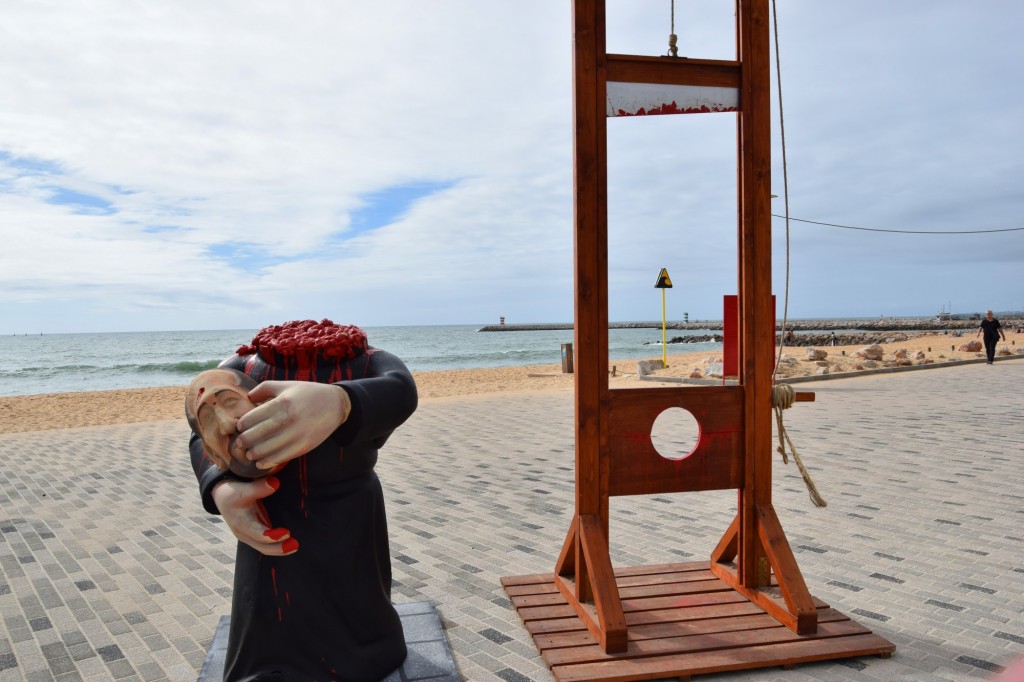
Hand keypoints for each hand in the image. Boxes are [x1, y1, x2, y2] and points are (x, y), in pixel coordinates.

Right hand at [211, 477, 297, 555]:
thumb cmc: (232, 493)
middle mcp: (244, 533)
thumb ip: (259, 487)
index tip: (287, 533)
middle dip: (278, 548)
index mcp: (241, 523)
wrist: (222, 498)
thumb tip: (275, 483)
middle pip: (262, 546)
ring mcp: (249, 536)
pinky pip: (266, 545)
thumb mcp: (243, 489)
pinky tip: (288, 543)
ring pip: (264, 548)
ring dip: (279, 549)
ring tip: (295, 545)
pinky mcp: (254, 534)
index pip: (257, 534)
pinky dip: (276, 545)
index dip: (272, 536)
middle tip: (295, 544)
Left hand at [231, 381, 350, 470]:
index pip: (250, 418)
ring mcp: (296, 434)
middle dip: (242, 442)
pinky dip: (267, 462)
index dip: (241, 425)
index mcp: (281, 403)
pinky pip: (280, 458)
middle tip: (239, 444)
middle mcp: (288, 419)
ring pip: (265, 450)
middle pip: (254, 436)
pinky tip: (261, 462)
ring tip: (249, 453)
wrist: (336, 404)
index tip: (239, 427)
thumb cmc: (308, 393)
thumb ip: (264, 388)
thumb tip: (247, 398)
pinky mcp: (304, 446)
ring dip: (253, 454)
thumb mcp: (286, 385)